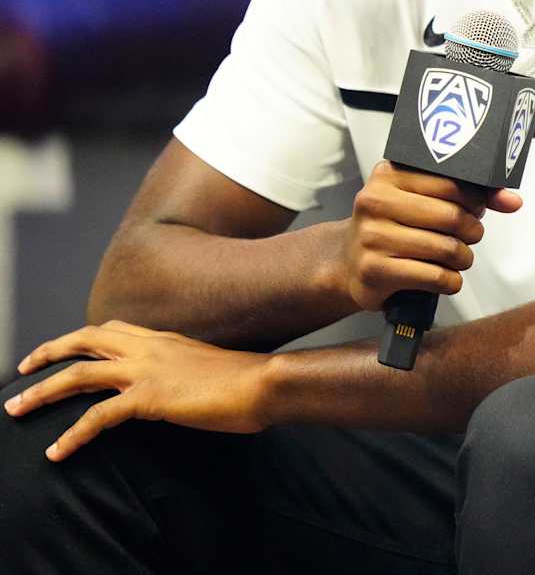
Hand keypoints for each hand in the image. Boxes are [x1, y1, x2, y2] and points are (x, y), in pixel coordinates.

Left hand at [5, 321, 274, 460]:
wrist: (265, 383)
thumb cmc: (247, 379)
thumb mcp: (206, 364)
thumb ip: (181, 368)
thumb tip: (173, 383)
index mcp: (164, 338)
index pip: (111, 329)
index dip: (80, 338)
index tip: (60, 350)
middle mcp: (149, 347)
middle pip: (85, 340)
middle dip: (48, 352)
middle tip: (23, 370)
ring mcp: (147, 370)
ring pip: (79, 375)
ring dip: (42, 392)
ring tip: (16, 409)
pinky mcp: (149, 397)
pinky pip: (98, 417)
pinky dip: (72, 435)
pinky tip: (58, 451)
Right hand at [338, 161, 522, 312]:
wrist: (345, 263)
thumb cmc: (393, 226)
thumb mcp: (419, 200)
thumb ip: (467, 194)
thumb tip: (513, 200)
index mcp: (388, 176)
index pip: (451, 182)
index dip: (476, 199)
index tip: (480, 208)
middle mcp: (375, 202)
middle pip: (451, 216)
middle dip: (472, 231)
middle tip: (470, 236)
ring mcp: (372, 238)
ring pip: (446, 248)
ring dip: (464, 258)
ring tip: (459, 258)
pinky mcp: (375, 271)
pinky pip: (434, 277)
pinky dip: (451, 281)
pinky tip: (446, 278)